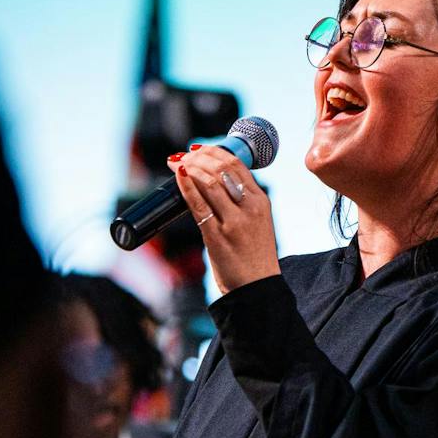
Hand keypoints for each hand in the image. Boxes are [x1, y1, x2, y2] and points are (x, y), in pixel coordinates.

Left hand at [167, 145, 279, 295]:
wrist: (256, 288)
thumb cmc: (253, 257)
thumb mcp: (256, 222)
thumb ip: (241, 202)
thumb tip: (212, 182)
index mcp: (260, 202)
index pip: (237, 164)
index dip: (214, 151)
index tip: (198, 149)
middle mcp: (249, 208)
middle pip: (221, 168)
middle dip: (199, 156)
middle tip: (184, 155)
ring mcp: (234, 222)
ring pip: (209, 182)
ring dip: (190, 167)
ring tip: (177, 164)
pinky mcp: (217, 237)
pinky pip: (198, 204)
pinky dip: (186, 186)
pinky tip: (178, 176)